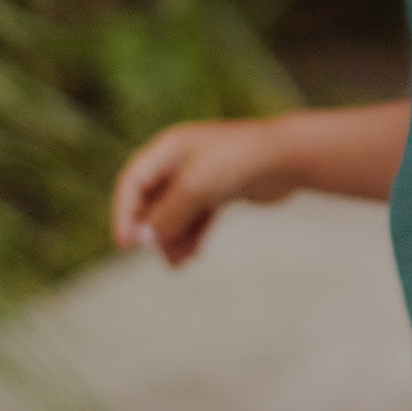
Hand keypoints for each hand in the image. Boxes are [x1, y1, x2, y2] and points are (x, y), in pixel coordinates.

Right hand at [112, 119, 292, 265]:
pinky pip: (196, 217)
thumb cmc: (238, 161)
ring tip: (178, 262)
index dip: (124, 212)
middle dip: (153, 229)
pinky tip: (192, 255)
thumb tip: (143, 239)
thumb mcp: (196, 187)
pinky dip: (192, 235)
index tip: (125, 245)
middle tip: (161, 255)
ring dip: (172, 237)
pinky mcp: (222, 189)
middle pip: (152, 199)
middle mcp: (182, 159)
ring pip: (175, 212)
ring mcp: (203, 175)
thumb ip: (167, 214)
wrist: (287, 156)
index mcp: (169, 148)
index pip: (133, 181)